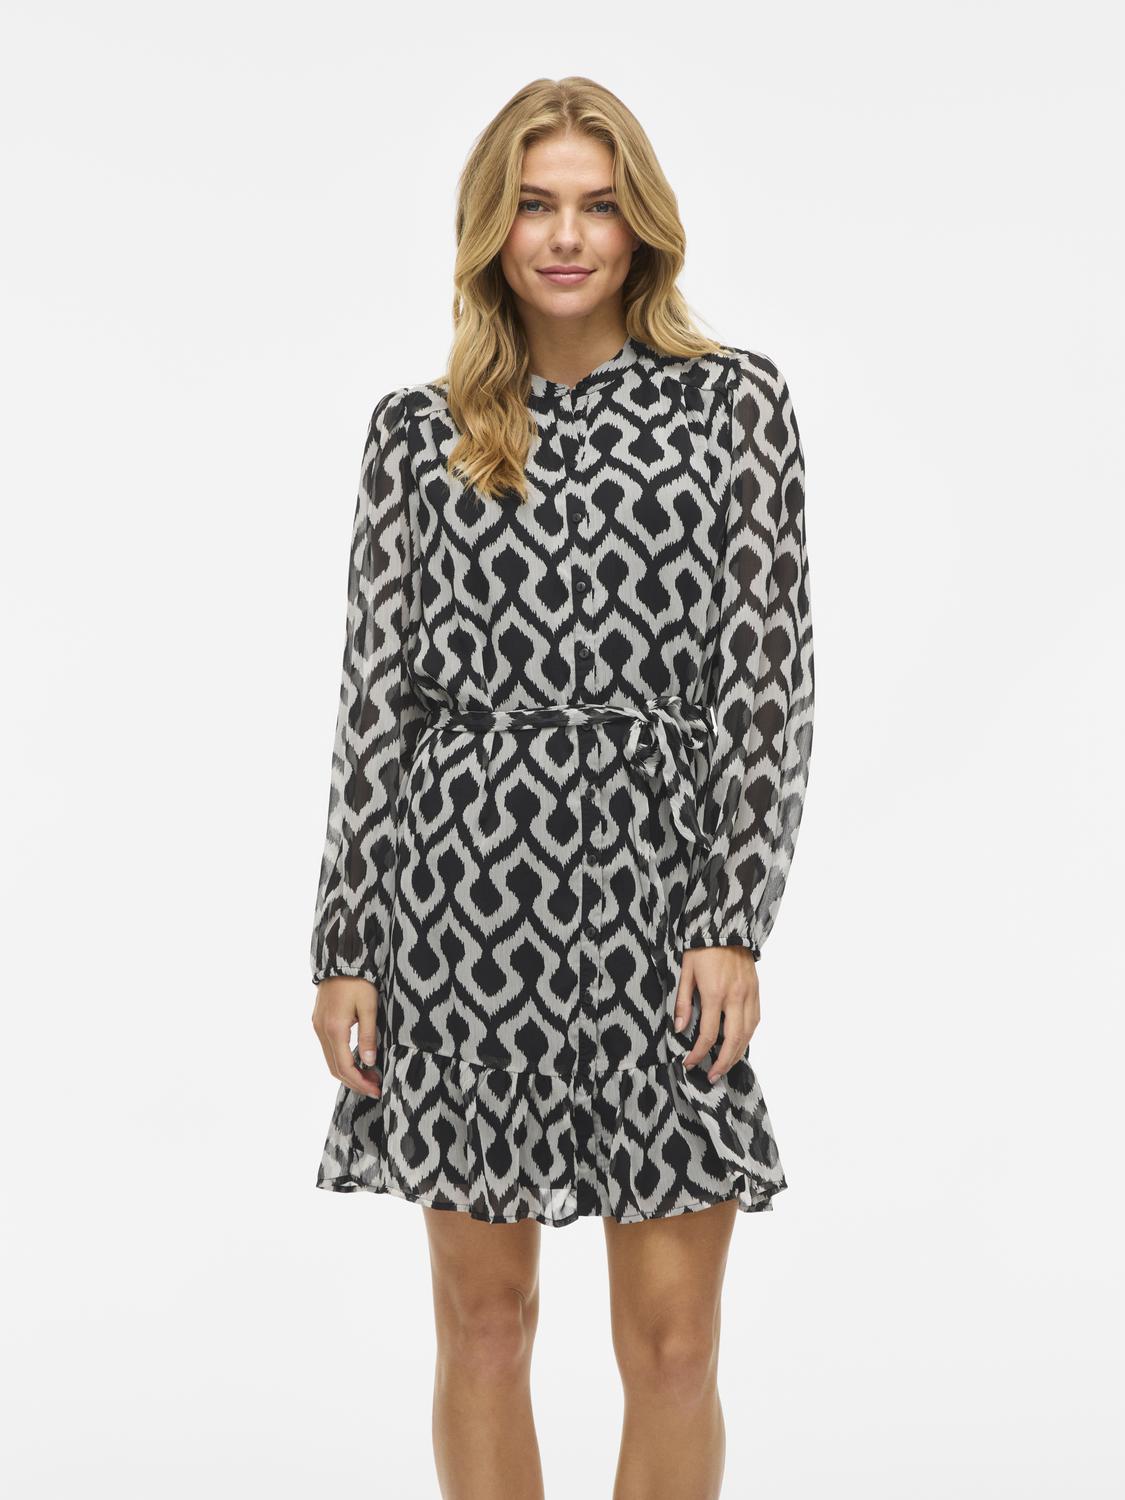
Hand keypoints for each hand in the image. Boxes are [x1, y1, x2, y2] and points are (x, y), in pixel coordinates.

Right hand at [311, 976, 381, 1097]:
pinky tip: (357, 1060)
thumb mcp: (369, 1006)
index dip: (360, 1082)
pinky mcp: (319, 1022)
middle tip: (375, 1087)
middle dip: (354, 1082)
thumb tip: (369, 1063)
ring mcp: (318, 1026)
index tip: (377, 1090)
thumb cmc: (358, 980)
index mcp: (334, 1029)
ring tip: (370, 1076)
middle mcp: (321, 1030)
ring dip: (348, 1072)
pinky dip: (342, 1060)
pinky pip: (329, 1049)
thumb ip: (368, 1035)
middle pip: (335, 1068)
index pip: (345, 1067)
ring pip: (330, 1060)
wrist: (341, 958)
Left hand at [674, 947, 759, 1083]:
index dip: (698, 1053)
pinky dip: (748, 1037)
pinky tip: (740, 1045)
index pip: (709, 1034)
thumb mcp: (685, 971)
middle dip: (723, 1063)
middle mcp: (736, 997)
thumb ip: (683, 1002)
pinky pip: (755, 1021)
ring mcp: (750, 995)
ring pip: (748, 1034)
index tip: (689, 1063)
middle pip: (734, 1040)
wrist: (726, 926)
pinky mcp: (757, 991)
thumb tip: (680, 1029)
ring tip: (726, 1067)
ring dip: (738, 1054)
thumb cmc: (701, 947)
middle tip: (712, 1077)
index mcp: (715, 993)